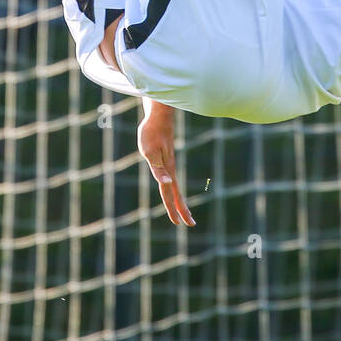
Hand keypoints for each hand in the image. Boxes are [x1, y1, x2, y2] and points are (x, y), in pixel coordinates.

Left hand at [137, 103, 194, 226]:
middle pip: (176, 193)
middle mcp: (170, 169)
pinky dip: (172, 188)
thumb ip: (158, 170)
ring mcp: (169, 164)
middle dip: (182, 209)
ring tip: (182, 210)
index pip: (170, 195)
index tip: (179, 223)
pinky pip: (170, 178)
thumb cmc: (151, 134)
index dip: (173, 209)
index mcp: (167, 171)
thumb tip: (168, 184)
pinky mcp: (166, 158)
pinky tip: (171, 188)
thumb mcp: (150, 153)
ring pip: (174, 186)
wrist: (158, 116)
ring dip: (178, 200)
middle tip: (190, 224)